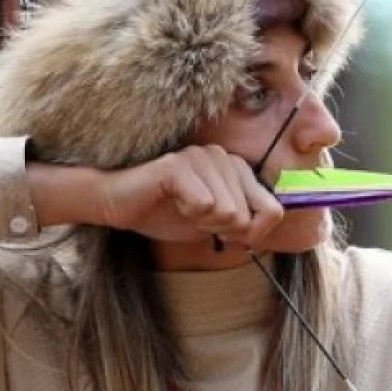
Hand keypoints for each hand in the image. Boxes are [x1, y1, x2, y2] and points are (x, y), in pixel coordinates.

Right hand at [90, 144, 285, 247]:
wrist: (117, 206)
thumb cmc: (164, 213)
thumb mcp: (214, 224)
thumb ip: (245, 224)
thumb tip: (267, 231)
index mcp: (237, 169)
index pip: (274, 211)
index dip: (252, 234)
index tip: (224, 233)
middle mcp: (223, 157)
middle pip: (249, 217)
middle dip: (221, 230)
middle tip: (193, 217)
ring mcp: (202, 156)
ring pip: (229, 212)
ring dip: (202, 222)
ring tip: (181, 207)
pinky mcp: (179, 164)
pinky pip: (204, 204)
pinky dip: (188, 214)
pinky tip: (171, 201)